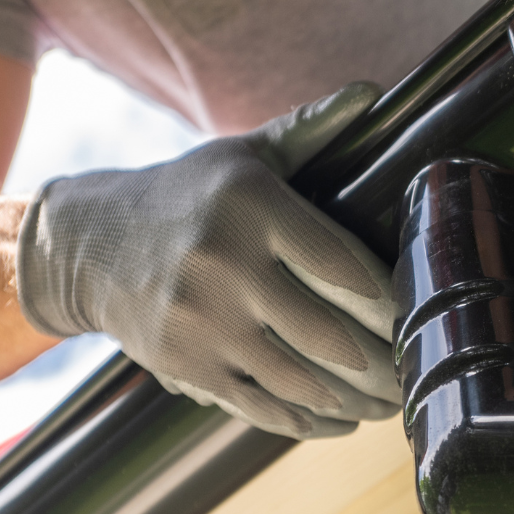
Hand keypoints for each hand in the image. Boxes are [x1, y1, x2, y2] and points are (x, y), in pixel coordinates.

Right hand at [16, 84, 399, 438]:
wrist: (90, 245)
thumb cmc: (186, 194)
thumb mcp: (243, 154)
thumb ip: (310, 128)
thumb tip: (371, 92)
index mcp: (252, 207)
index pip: (343, 266)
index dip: (392, 302)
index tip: (424, 316)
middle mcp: (225, 265)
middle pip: (331, 334)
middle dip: (386, 364)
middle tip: (418, 375)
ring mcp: (202, 322)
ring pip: (302, 379)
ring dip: (358, 401)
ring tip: (391, 404)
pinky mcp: (185, 366)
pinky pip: (261, 405)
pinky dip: (310, 420)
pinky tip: (342, 421)